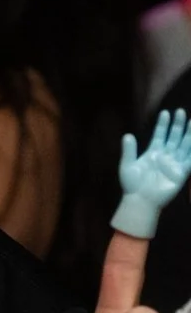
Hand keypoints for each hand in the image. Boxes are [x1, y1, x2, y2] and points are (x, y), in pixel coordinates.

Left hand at [114, 109, 190, 238]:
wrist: (139, 201)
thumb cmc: (131, 185)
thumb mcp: (127, 166)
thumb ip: (128, 151)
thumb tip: (127, 135)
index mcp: (153, 152)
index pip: (160, 135)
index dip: (163, 124)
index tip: (166, 112)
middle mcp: (165, 156)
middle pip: (174, 137)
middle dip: (177, 124)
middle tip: (181, 111)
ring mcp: (174, 163)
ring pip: (184, 145)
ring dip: (188, 134)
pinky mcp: (181, 173)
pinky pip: (190, 160)